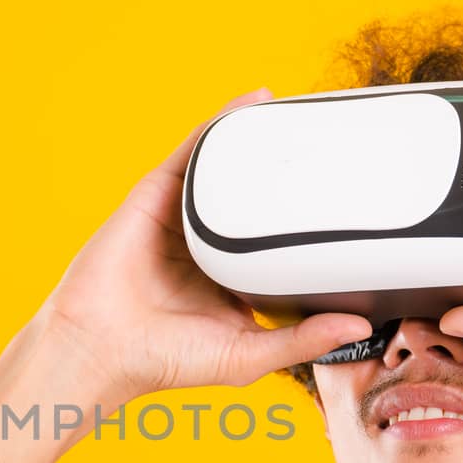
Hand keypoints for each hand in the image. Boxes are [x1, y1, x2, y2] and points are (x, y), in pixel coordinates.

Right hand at [30, 88, 375, 409]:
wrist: (101, 347)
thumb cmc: (165, 360)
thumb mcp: (249, 355)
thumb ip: (304, 340)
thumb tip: (361, 327)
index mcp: (230, 279)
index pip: (276, 240)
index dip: (307, 219)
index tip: (349, 200)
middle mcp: (208, 243)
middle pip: (254, 196)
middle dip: (285, 169)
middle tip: (330, 141)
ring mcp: (182, 215)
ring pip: (227, 168)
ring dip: (258, 137)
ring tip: (299, 111)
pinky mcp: (157, 194)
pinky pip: (194, 150)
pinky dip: (221, 124)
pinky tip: (252, 101)